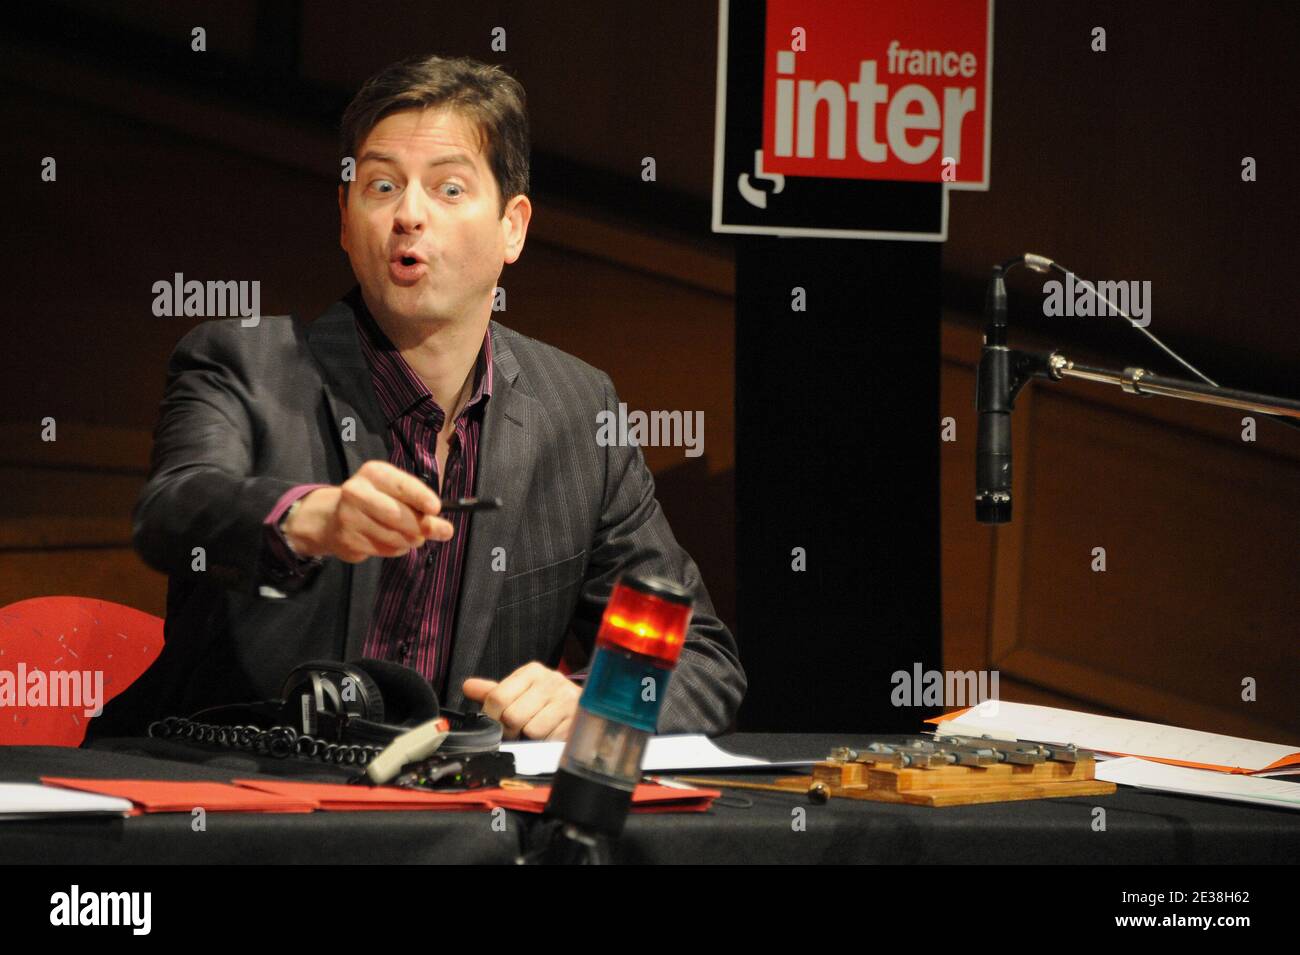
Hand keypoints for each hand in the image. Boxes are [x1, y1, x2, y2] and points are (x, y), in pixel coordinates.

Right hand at [283, 460, 453, 561]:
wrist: (332, 517)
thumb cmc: (375, 501)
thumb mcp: (395, 492)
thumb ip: (420, 506)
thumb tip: (445, 529)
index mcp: (373, 473)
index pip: (400, 484)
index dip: (420, 496)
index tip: (436, 508)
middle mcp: (356, 492)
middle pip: (396, 514)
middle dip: (422, 526)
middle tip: (440, 531)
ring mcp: (349, 517)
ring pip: (394, 536)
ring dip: (411, 540)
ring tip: (411, 536)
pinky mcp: (347, 540)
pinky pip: (385, 550)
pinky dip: (397, 549)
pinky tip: (392, 541)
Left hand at [463, 662, 581, 740]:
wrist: (583, 709)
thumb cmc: (546, 702)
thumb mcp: (520, 692)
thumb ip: (494, 692)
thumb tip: (468, 686)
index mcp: (532, 672)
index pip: (497, 697)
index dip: (493, 717)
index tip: (499, 722)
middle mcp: (551, 681)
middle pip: (512, 716)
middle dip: (512, 730)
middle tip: (519, 730)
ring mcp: (566, 700)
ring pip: (531, 730)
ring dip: (531, 738)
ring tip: (538, 730)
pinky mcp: (576, 720)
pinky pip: (549, 741)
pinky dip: (546, 744)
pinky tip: (550, 735)